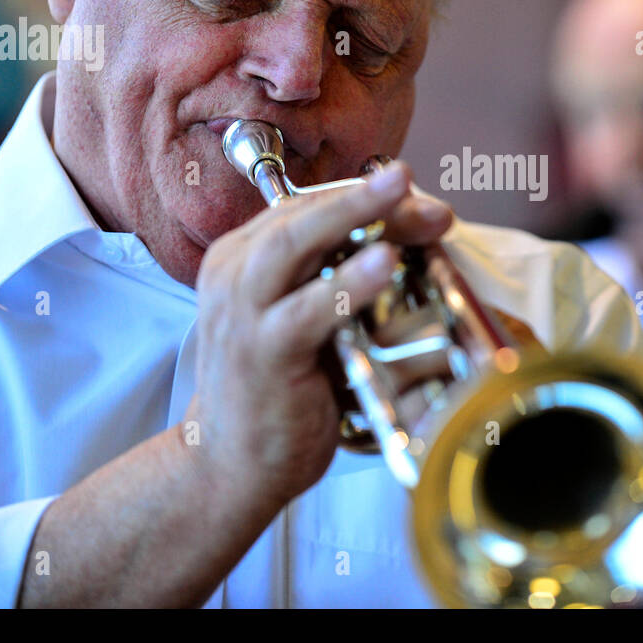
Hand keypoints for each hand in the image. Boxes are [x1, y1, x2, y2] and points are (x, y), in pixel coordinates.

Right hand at [185, 160, 451, 512]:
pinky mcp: (261, 354)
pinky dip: (348, 283)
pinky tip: (384, 263)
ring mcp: (243, 314)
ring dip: (353, 216)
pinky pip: (307, 310)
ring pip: (294, 245)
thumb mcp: (304, 322)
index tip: (413, 194)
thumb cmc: (278, 390)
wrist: (229, 466)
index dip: (358, 195)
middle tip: (407, 177)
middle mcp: (234, 275)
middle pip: (299, 216)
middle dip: (360, 194)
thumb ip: (336, 282)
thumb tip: (408, 245)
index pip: (302, 209)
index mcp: (242, 259)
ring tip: (402, 197)